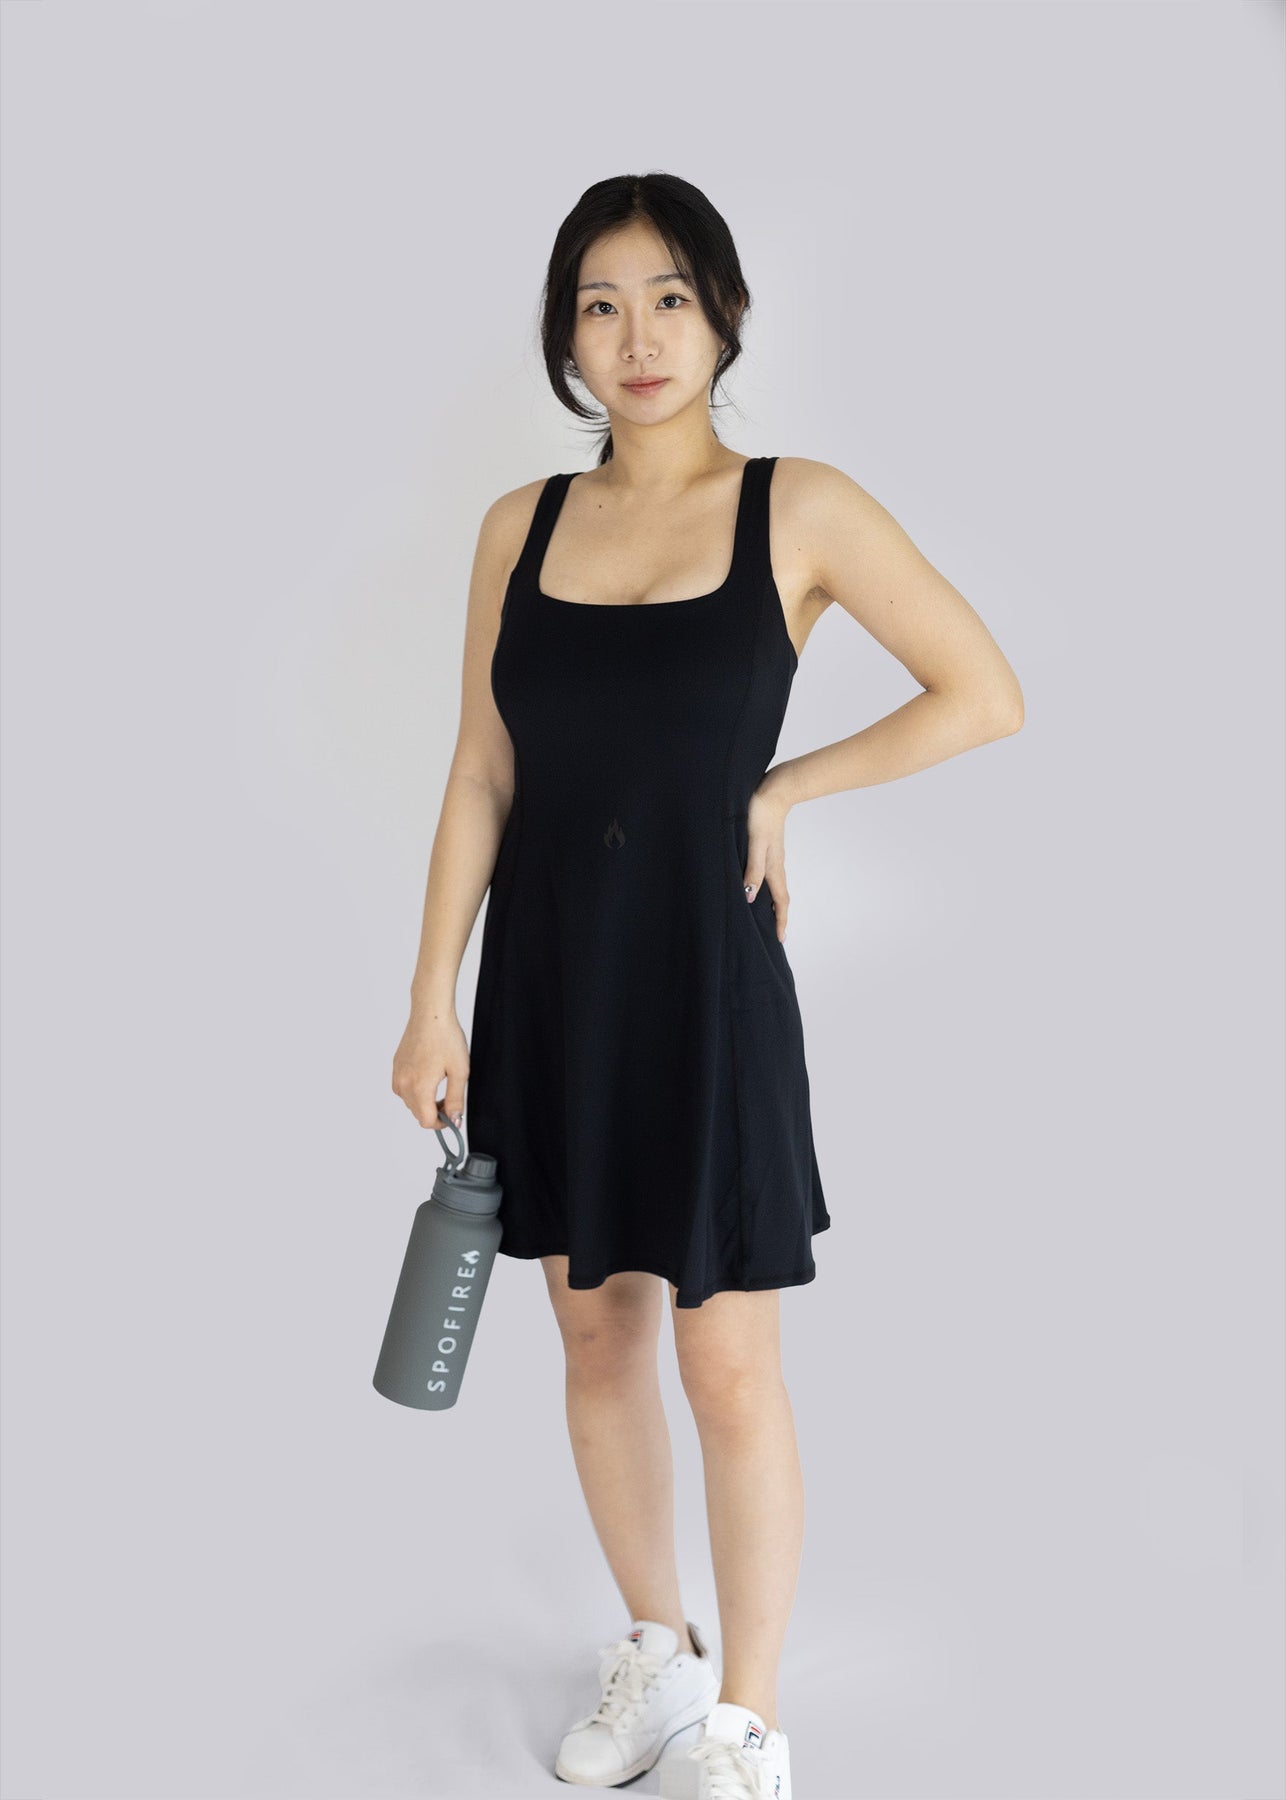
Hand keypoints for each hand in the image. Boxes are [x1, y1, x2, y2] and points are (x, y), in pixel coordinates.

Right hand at [392, 1007, 469, 1130]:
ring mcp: (397, 1075)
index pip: (426, 1121)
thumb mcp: (460, 1072)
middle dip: (434, 1111)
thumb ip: (456, 1100)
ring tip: (440, 1083)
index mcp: (419, 1088)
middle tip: (450, 1097)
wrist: (431, 1015)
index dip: (441, 1123)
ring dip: (424, 1101)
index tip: (452, 1116)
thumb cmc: (446, 1039)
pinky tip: (428, 1075)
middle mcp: (403, 1084)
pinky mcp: (396, 1066)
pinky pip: (403, 1088)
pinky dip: (415, 1089)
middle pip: (417, 1113)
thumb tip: (454, 1120)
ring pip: (410, 1101)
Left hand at [742, 779, 792, 942]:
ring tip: (765, 916)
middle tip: (774, 934)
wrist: (773, 790)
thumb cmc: (760, 814)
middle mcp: (775, 864)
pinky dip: (766, 886)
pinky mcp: (767, 847)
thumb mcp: (754, 843)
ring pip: (774, 885)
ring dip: (772, 903)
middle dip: (778, 916)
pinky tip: (756, 885)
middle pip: (779, 896)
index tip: (780, 939)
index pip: (780, 900)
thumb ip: (752, 869)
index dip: (780, 921)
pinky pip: (768, 874)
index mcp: (773, 867)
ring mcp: (772, 856)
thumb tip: (749, 897)